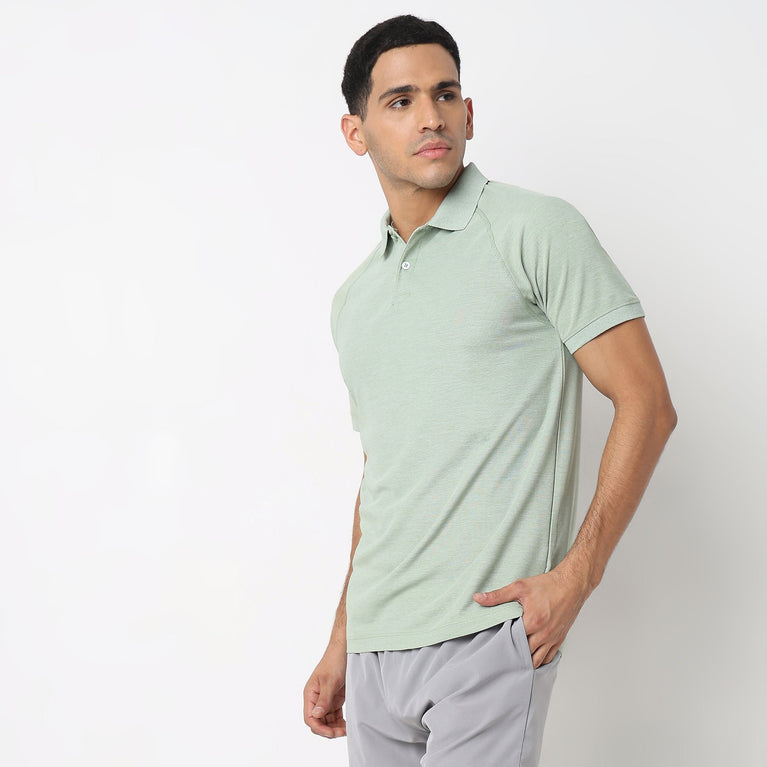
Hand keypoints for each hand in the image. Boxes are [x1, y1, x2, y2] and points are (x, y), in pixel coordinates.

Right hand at [303, 640, 347, 737]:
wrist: (346, 649)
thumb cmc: (335, 661)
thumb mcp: (330, 681)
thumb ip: (324, 699)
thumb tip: (316, 716)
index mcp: (310, 694)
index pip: (310, 717)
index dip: (319, 728)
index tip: (331, 733)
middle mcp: (316, 698)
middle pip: (319, 721)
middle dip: (328, 730)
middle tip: (342, 733)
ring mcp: (326, 699)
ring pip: (327, 721)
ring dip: (335, 728)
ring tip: (347, 730)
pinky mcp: (336, 699)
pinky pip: (336, 715)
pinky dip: (340, 722)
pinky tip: (347, 725)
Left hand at [473, 566, 589, 667]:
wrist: (571, 585)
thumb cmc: (547, 585)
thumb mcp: (519, 587)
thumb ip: (498, 596)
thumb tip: (478, 598)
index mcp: (533, 622)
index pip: (512, 642)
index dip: (501, 644)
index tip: (493, 644)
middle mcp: (544, 634)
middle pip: (524, 655)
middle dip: (512, 655)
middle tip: (499, 655)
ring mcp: (553, 639)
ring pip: (537, 661)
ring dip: (525, 661)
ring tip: (513, 659)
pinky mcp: (559, 639)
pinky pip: (548, 658)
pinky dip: (539, 660)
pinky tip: (530, 657)